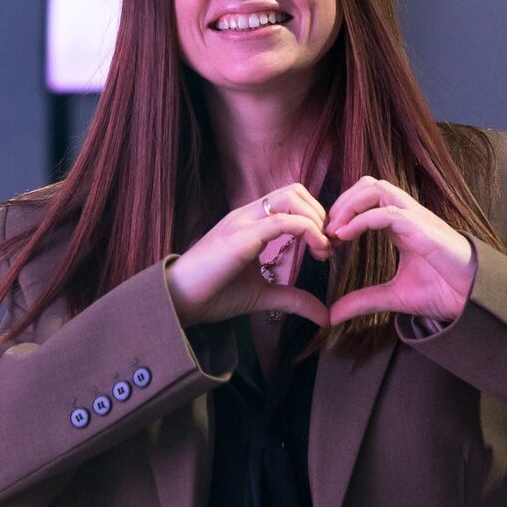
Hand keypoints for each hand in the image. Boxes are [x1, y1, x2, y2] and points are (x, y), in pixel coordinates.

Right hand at [166, 184, 332, 326]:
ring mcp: (243, 222)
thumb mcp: (262, 296)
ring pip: (292, 198)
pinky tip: (317, 252)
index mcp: (250, 222)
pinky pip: (283, 221)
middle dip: (321, 214)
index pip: (291, 200)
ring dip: (317, 220)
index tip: (326, 249)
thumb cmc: (212, 295)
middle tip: (328, 247)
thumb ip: (293, 299)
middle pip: (296, 191)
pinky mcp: (242, 237)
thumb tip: (325, 315)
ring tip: (323, 250)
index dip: (316, 218)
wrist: (177, 301)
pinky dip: (309, 231)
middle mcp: (247, 215)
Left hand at [323, 176, 474, 325]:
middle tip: (325, 230)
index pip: (366, 200)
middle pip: (368, 185)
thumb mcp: (393, 297)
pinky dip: (362, 219)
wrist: (473, 299)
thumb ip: (363, 301)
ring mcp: (416, 217)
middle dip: (342, 201)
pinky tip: (345, 235)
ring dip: (349, 204)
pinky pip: (387, 211)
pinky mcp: (422, 227)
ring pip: (377, 188)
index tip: (327, 239)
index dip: (342, 213)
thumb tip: (332, 315)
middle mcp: (407, 215)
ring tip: (333, 230)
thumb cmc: (443, 291)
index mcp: (401, 225)